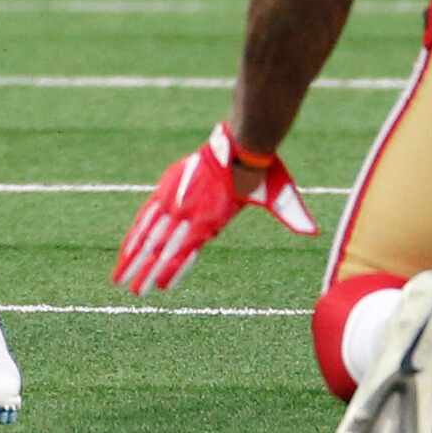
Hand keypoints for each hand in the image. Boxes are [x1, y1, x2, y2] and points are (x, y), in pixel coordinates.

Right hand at [112, 122, 317, 294]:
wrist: (242, 141)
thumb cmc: (262, 175)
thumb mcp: (278, 197)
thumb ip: (290, 216)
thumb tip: (313, 232)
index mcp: (210, 218)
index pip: (184, 250)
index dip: (169, 270)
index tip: (157, 289)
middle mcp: (188, 209)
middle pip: (159, 245)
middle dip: (143, 270)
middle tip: (130, 291)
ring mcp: (175, 198)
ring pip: (147, 231)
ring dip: (132, 255)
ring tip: (118, 276)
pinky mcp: (168, 188)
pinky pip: (147, 215)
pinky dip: (136, 232)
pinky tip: (128, 246)